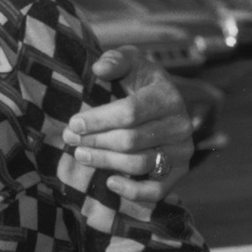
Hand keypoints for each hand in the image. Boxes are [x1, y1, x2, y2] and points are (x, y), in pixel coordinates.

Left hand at [65, 46, 193, 202]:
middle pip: (131, 140)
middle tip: (70, 139)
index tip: (74, 123)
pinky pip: (157, 190)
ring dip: (105, 162)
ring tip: (80, 155)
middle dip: (95, 141)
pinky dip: (133, 191)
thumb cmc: (139, 80)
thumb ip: (116, 59)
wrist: (161, 100)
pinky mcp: (178, 171)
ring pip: (139, 164)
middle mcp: (180, 125)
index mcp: (167, 96)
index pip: (130, 112)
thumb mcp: (130, 61)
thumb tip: (99, 69)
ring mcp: (182, 151)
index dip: (99, 120)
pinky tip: (109, 182)